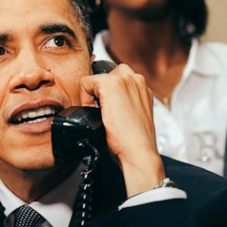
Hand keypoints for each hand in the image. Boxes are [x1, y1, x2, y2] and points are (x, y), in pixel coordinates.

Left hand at [79, 63, 164, 196]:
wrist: (138, 151)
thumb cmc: (134, 141)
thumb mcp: (131, 115)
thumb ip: (122, 103)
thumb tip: (105, 103)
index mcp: (142, 88)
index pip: (116, 79)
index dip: (106, 95)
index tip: (107, 111)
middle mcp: (136, 80)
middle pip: (105, 76)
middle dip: (99, 91)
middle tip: (101, 111)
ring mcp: (125, 80)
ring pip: (96, 78)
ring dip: (92, 94)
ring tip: (99, 113)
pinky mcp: (112, 84)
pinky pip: (86, 82)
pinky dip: (84, 97)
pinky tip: (95, 112)